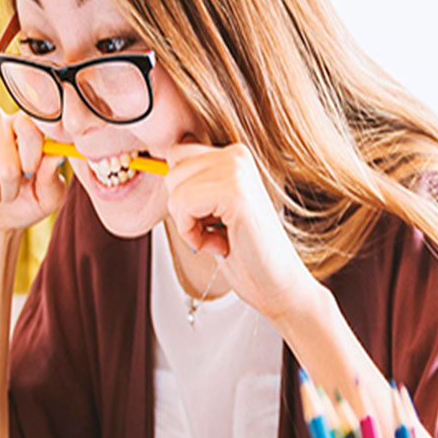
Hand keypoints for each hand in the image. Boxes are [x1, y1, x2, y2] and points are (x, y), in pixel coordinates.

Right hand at [0, 107, 66, 240]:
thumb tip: (55, 156)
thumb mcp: (49, 195)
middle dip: (13, 188)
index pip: (29, 127)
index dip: (32, 158)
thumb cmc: (28, 199)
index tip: (31, 172)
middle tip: (12, 187)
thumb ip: (53, 177)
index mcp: (26, 124)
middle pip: (8, 164)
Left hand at [164, 136, 317, 323]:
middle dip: (184, 210)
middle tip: (218, 231)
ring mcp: (237, 170)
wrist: (278, 284)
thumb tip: (160, 157)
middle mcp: (237, 154)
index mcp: (234, 155)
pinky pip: (182, 204)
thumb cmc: (246, 253)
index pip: (177, 154)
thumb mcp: (212, 209)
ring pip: (174, 188)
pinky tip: (222, 244)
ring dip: (189, 224)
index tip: (210, 220)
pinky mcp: (234, 191)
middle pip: (171, 170)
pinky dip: (193, 234)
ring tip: (221, 238)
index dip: (182, 195)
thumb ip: (194, 182)